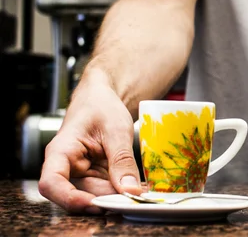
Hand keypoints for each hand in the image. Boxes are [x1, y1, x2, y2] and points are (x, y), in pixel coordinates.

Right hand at [38, 71, 141, 213]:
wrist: (102, 99)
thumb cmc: (102, 107)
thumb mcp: (116, 130)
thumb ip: (122, 160)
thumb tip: (129, 190)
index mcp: (62, 151)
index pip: (51, 183)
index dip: (69, 199)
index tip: (95, 203)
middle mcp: (67, 167)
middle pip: (78, 194)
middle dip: (105, 199)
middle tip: (132, 197)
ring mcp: (80, 173)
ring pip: (95, 195)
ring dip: (116, 197)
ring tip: (140, 190)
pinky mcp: (94, 176)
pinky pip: (105, 189)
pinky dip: (121, 190)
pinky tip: (138, 187)